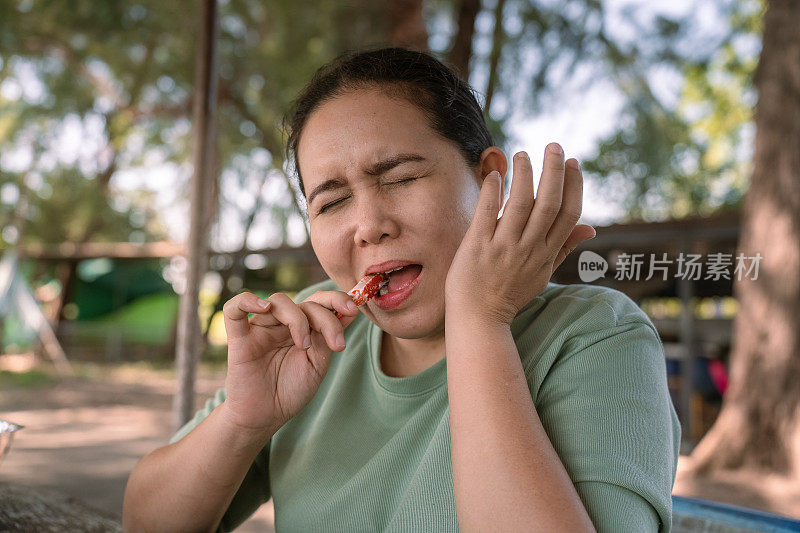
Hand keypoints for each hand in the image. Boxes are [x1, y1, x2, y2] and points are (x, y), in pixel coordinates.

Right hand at [220, 290, 359, 433]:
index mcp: (303, 328)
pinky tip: (264, 308)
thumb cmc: (291, 391)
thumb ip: (326, 337)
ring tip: (304, 346)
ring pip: (278, 301)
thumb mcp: (318, 364)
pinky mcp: (239, 338)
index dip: (337, 299)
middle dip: (326, 316)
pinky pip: (234, 309)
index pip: (320, 302)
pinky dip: (247, 301)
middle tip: (337, 342)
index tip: (353, 310)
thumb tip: (348, 311)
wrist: (266, 416)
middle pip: (305, 302)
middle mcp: (282, 324)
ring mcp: (261, 328)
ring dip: (298, 319)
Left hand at [444, 143, 595, 324]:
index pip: (568, 214)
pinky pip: (487, 215)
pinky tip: (494, 175)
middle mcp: (529, 249)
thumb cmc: (509, 293)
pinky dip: (492, 193)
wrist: (479, 319)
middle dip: (554, 172)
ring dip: (524, 176)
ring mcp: (503, 248)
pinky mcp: (477, 247)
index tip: (572, 162)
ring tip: (522, 155)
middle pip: (549, 204)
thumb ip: (564, 248)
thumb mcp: (543, 273)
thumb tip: (591, 228)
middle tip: (553, 146)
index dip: (573, 185)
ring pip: (520, 205)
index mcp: (547, 253)